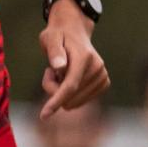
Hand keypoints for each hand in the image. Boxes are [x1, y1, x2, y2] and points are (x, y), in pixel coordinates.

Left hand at [38, 0, 108, 118]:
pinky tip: (69, 76)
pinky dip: (70, 92)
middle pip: (70, 96)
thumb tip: (59, 66)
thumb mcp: (50, 38)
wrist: (74, 30)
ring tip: (60, 71)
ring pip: (74, 101)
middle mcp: (97, 68)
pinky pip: (80, 100)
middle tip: (50, 70)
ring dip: (61, 90)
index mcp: (84, 57)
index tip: (43, 115)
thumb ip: (54, 51)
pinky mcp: (104, 83)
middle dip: (54, 88)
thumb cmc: (58, 34)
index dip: (56, 101)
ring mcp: (103, 77)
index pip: (70, 86)